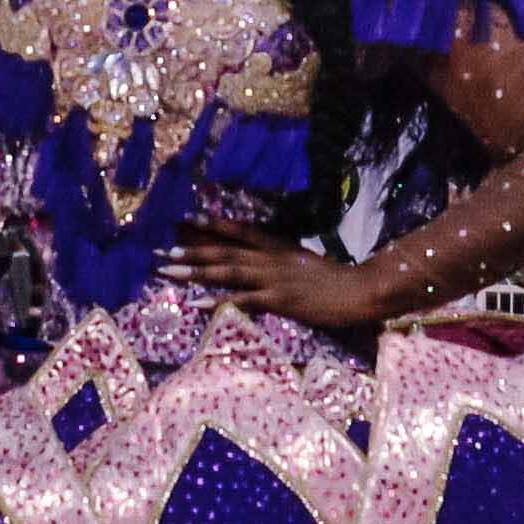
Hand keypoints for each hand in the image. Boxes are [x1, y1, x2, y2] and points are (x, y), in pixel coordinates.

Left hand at [175, 231, 386, 334]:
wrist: (359, 291)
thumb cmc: (334, 281)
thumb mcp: (304, 263)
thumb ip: (282, 261)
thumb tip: (261, 262)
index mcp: (278, 246)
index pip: (240, 230)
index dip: (212, 224)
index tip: (187, 218)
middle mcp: (271, 258)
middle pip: (225, 251)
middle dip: (193, 250)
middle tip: (164, 251)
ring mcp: (274, 278)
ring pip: (227, 271)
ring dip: (196, 271)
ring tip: (170, 270)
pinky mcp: (279, 299)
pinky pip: (242, 300)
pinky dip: (217, 302)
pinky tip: (196, 305)